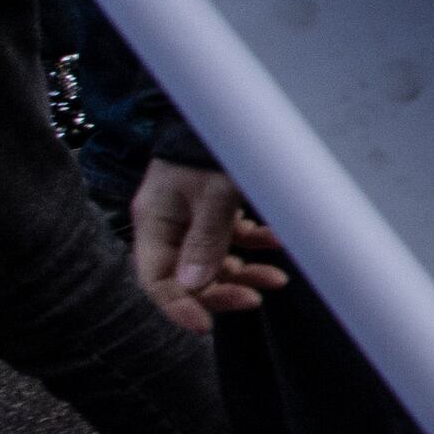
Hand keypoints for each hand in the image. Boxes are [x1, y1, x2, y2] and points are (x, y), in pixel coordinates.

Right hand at [129, 159, 286, 331]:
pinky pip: (233, 238)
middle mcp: (170, 223)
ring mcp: (192, 216)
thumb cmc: (214, 146)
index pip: (155, 280)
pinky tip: (278, 244)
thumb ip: (207, 238)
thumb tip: (196, 284)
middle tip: (255, 298)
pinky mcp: (215, 207)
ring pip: (214, 260)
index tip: (204, 326)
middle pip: (187, 276)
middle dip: (221, 291)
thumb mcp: (214, 193)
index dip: (177, 307)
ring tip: (278, 279)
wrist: (229, 106)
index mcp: (155, 221)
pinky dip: (255, 245)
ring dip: (245, 272)